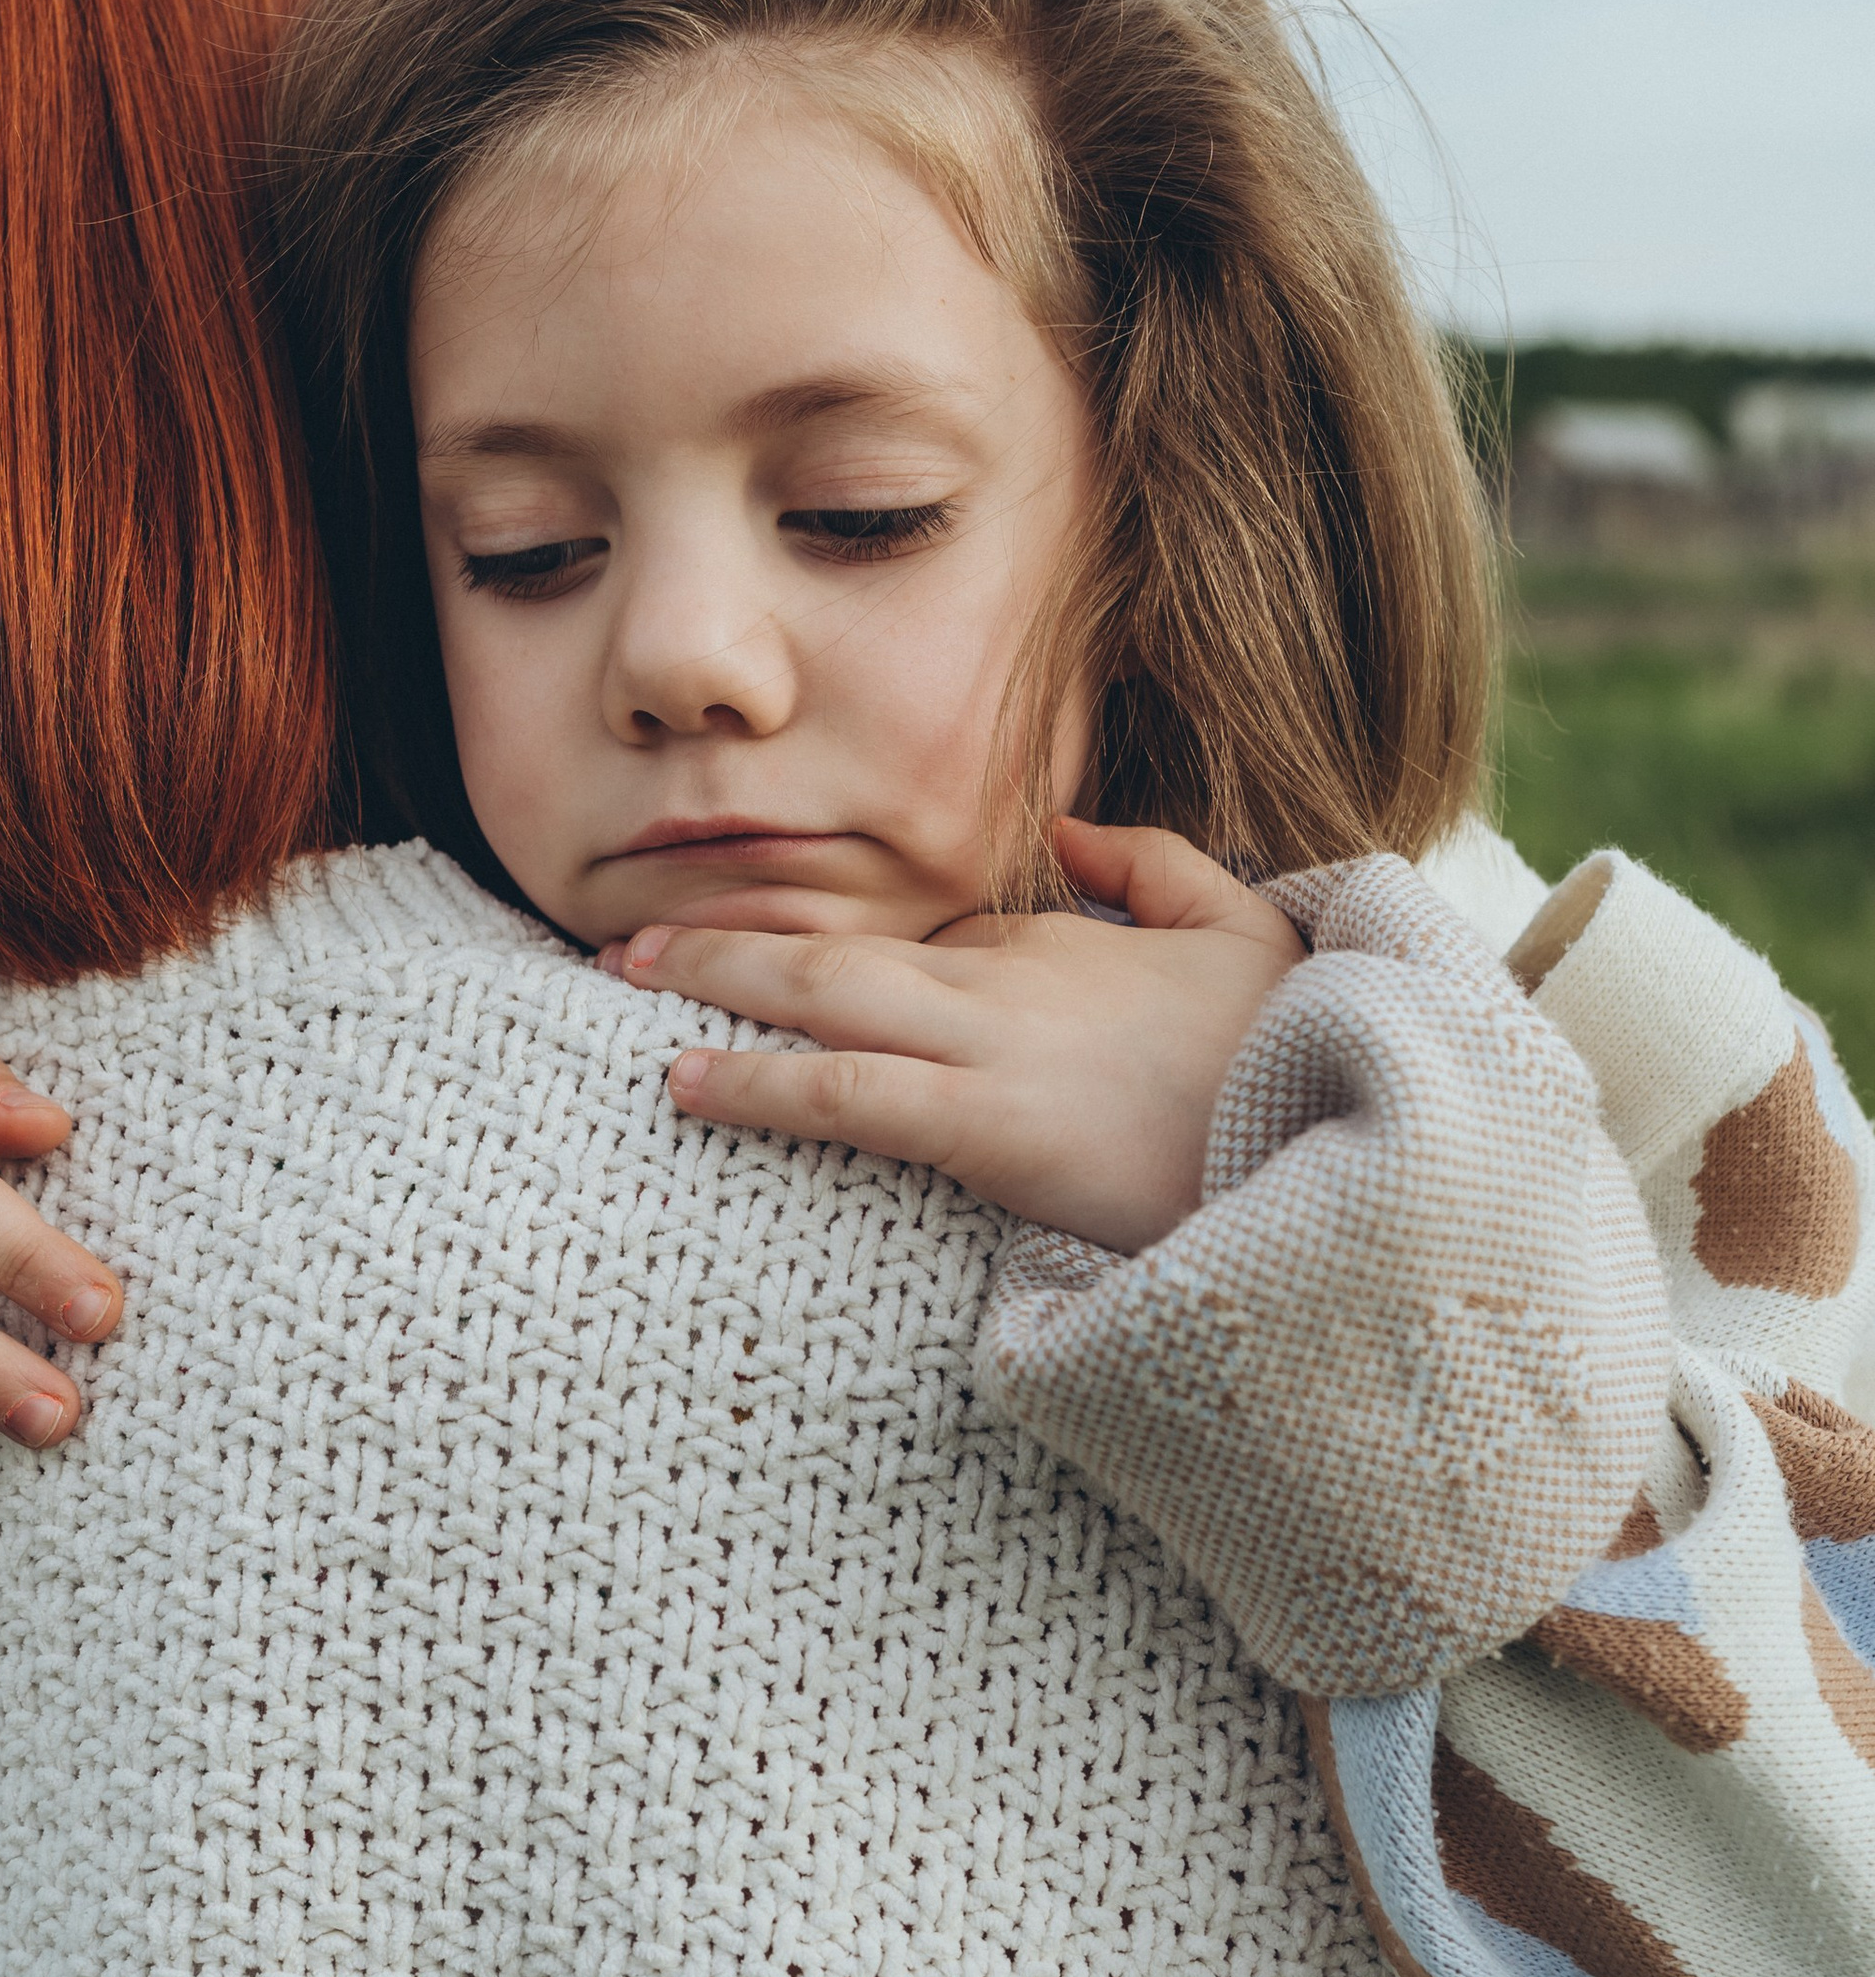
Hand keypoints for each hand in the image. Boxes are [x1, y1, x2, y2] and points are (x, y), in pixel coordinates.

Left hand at [599, 816, 1304, 1253]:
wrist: (1348, 1146)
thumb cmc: (1298, 1051)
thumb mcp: (1245, 925)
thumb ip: (1154, 863)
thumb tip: (1069, 830)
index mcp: (1052, 943)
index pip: (922, 944)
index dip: (843, 967)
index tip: (769, 978)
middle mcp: (1004, 984)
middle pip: (833, 950)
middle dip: (722, 945)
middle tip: (627, 947)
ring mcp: (989, 1052)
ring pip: (820, 1006)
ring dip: (713, 994)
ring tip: (627, 991)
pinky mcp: (987, 1128)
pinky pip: (846, 1096)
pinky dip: (755, 1081)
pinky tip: (687, 1083)